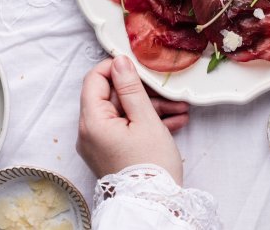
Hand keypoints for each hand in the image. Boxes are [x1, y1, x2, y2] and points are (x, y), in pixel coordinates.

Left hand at [76, 56, 188, 183]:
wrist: (155, 209)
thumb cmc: (151, 166)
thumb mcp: (145, 120)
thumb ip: (131, 87)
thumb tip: (119, 61)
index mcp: (92, 122)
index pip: (94, 79)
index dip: (115, 68)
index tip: (138, 67)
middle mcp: (89, 132)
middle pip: (111, 96)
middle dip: (142, 92)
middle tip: (167, 91)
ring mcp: (99, 144)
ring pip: (123, 112)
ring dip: (150, 108)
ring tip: (179, 109)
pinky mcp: (109, 152)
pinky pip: (125, 128)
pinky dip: (146, 123)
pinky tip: (174, 122)